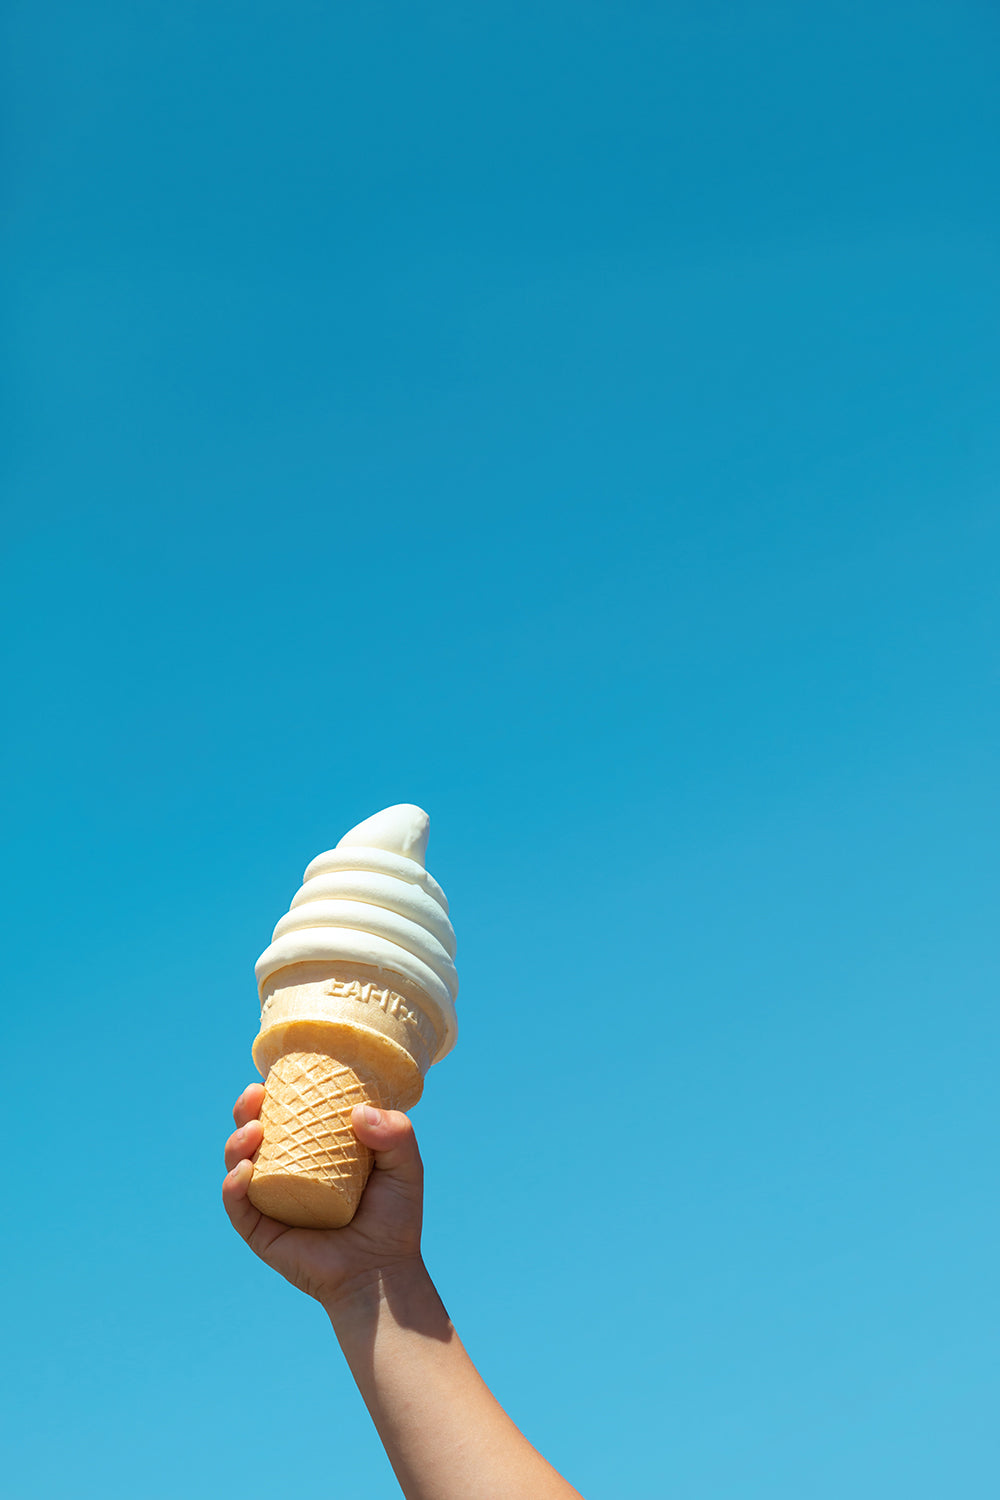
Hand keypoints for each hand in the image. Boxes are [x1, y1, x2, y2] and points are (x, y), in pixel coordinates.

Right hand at [222, 1084, 424, 1311]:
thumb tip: (358, 1112)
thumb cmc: (394, 1218)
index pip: (287, 1115)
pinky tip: (244, 1171)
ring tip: (253, 1130)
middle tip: (255, 1094)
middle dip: (245, 1110)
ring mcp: (270, 1202)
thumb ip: (396, 1132)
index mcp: (314, 1153)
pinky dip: (233, 1186)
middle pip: (253, 1134)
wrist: (383, 1272)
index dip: (276, 1093)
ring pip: (237, 1164)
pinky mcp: (260, 1232)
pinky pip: (238, 1206)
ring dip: (236, 1142)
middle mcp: (287, 1174)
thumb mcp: (404, 1166)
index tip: (277, 1074)